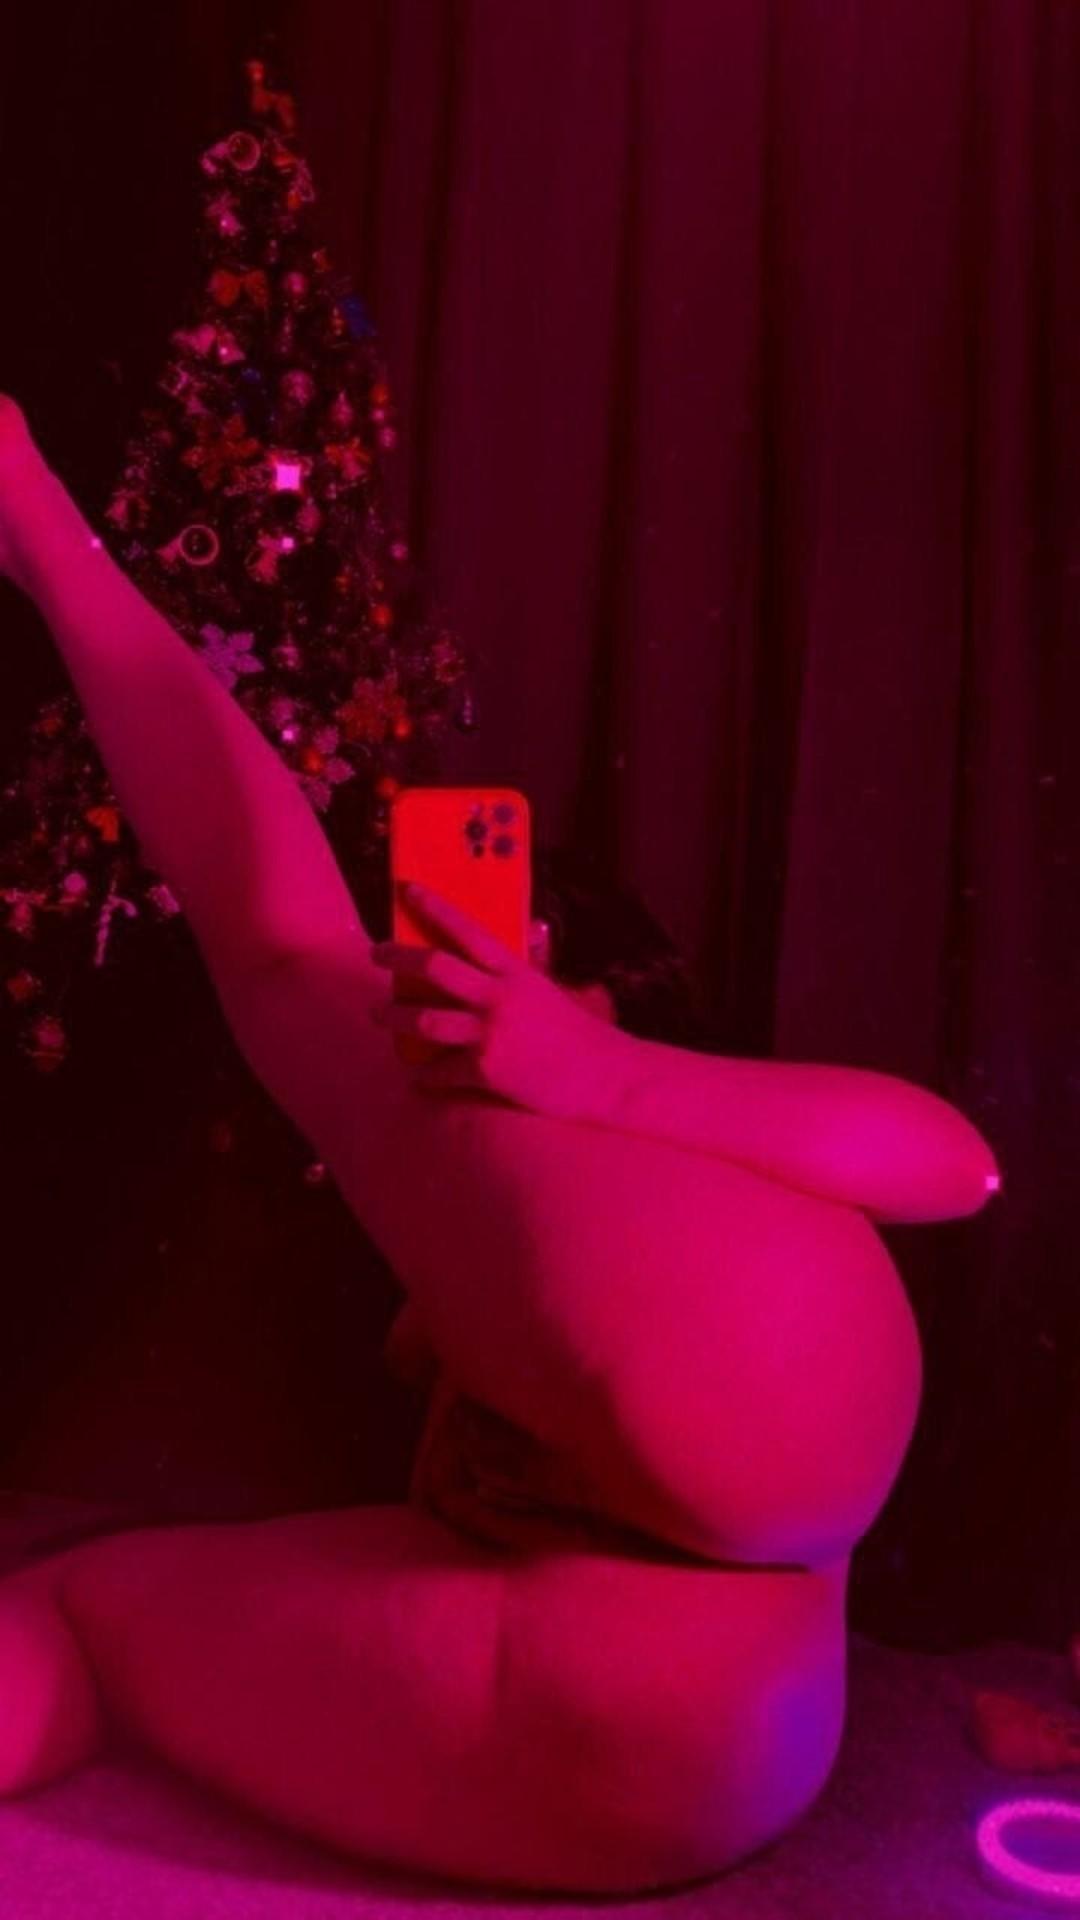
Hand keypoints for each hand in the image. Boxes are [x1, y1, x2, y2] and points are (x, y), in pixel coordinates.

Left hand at [368, 881, 626, 1122]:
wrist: (605, 1075)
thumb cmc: (580, 1035)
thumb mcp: (550, 993)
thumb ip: (521, 975)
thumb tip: (509, 952)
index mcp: (515, 972)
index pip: (468, 930)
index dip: (434, 907)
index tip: (406, 890)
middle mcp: (498, 996)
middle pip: (435, 967)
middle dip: (398, 957)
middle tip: (376, 953)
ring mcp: (490, 1032)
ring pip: (425, 1019)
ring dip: (393, 1017)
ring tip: (377, 1015)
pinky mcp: (486, 1069)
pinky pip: (440, 1070)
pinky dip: (425, 1075)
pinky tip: (417, 1078)